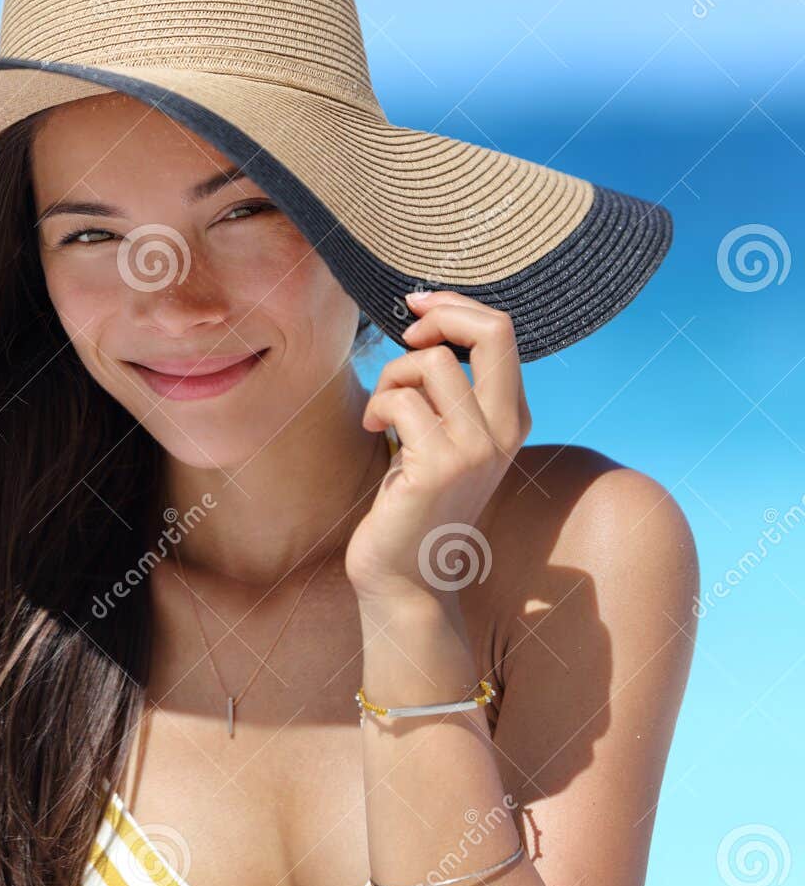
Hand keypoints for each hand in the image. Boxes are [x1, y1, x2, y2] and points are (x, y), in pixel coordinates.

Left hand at [344, 291, 532, 612]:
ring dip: (391, 377)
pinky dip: (376, 406)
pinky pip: (400, 400)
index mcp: (512, 418)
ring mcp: (475, 450)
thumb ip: (449, 390)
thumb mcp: (442, 437)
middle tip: (402, 337)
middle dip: (439, 317)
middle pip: (491, 331)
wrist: (406, 577)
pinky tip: (372, 432)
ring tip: (382, 412)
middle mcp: (505, 431)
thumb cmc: (413, 502)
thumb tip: (425, 322)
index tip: (416, 309)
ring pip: (432, 362)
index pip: (502, 332)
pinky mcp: (437, 467)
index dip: (455, 307)